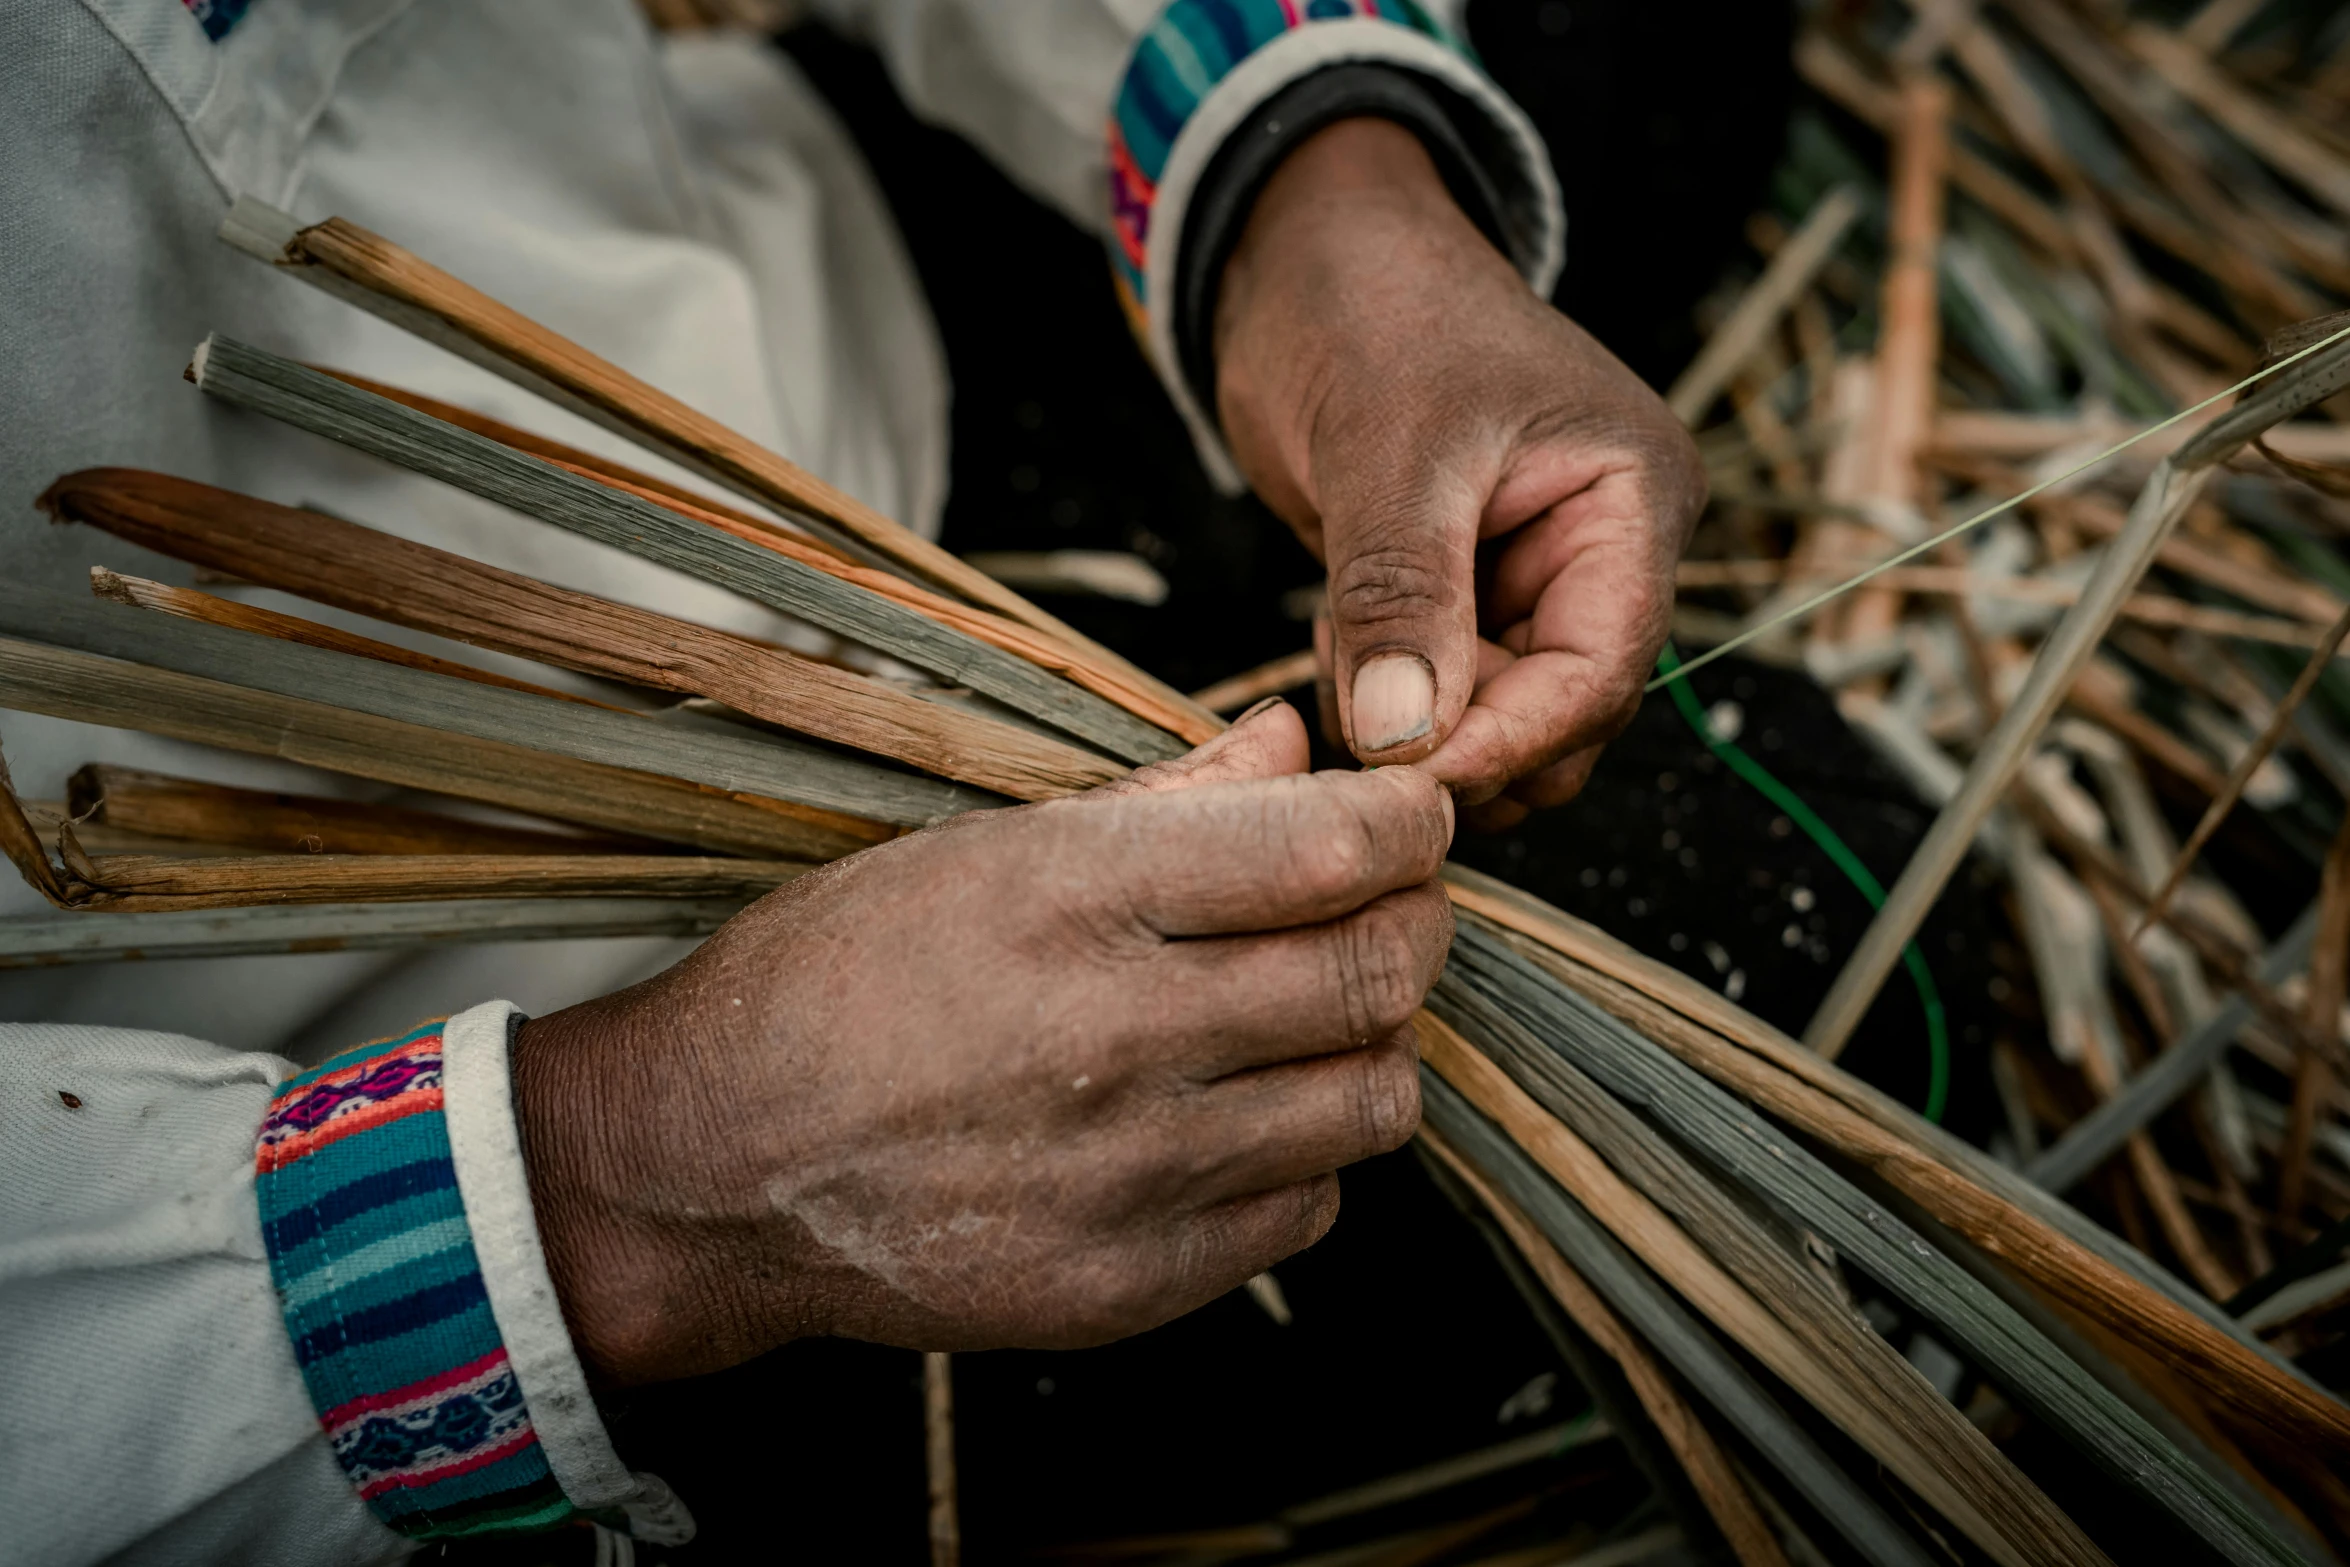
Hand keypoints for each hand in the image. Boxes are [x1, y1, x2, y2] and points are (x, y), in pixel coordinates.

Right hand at [510, 702, 1452, 1383]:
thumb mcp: (979, 850)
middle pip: (1381, 972)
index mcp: (1075, 897)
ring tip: (1310, 1018)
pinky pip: (1308, 1210)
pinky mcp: (1134, 1282)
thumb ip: (1163, 799)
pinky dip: (1306, 1157)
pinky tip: (1238, 1120)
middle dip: (1417, 923)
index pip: (1336, 847)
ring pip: (1375, 1100)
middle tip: (1389, 907)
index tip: (1408, 816)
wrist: (714, 1166)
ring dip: (1371, 1045)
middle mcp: (1120, 1035)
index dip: (1410, 822)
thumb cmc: (835, 979)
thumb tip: (1294, 743)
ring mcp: (1133, 1175)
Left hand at [1216, 119, 1706, 826]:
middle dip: (1467, 744)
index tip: (1412, 780)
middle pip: (1564, 712)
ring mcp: (1533, 576)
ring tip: (1338, 670)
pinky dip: (1385, 699)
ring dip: (1419, 730)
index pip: (1601, 666)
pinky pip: (1443, 692)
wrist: (1304, 254)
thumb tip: (1404, 741)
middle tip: (1360, 753)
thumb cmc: (1365, 307)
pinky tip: (1334, 650)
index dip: (1512, 739)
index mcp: (1631, 496)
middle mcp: (1603, 547)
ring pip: (1500, 717)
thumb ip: (1398, 598)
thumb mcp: (1382, 451)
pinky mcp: (1465, 594)